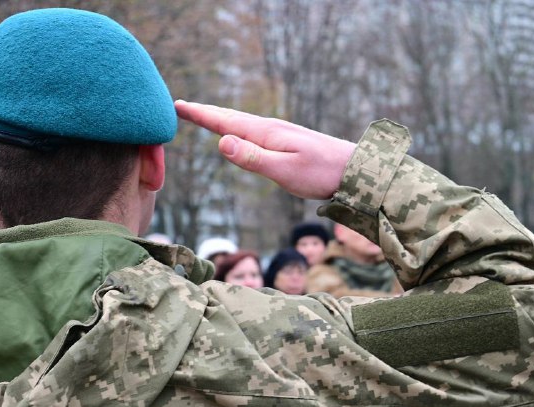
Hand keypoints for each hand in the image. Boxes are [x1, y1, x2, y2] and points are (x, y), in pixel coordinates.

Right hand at [174, 100, 355, 199]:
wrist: (355, 169)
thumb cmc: (321, 173)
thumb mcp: (284, 170)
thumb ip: (253, 158)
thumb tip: (221, 141)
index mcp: (266, 133)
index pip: (225, 122)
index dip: (201, 115)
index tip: (178, 106)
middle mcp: (272, 128)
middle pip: (232, 118)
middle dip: (207, 113)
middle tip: (182, 106)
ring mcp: (282, 133)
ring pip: (244, 123)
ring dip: (222, 118)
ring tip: (206, 116)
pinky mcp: (290, 141)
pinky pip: (255, 130)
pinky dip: (240, 127)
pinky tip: (243, 132)